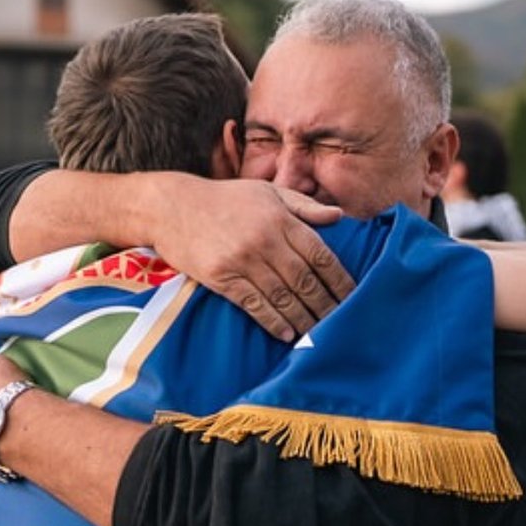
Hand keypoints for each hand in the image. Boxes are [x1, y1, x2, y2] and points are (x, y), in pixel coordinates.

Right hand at [151, 179, 355, 340]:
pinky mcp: (221, 277)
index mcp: (281, 218)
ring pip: (282, 297)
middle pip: (305, 280)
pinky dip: (273, 321)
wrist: (172, 206)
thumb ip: (304, 205)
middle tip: (342, 323)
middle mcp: (265, 240)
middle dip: (326, 305)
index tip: (354, 296)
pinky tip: (287, 333)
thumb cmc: (225, 198)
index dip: (340, 279)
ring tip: (319, 334)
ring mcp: (242, 260)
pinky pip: (253, 305)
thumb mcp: (267, 191)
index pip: (320, 254)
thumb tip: (339, 216)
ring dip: (303, 319)